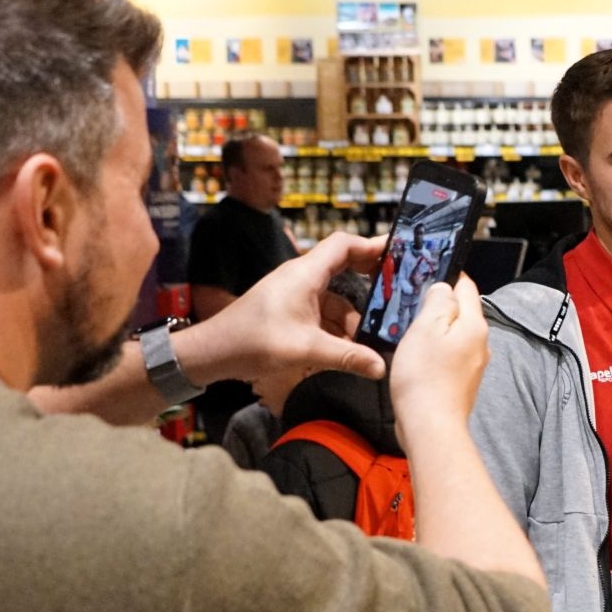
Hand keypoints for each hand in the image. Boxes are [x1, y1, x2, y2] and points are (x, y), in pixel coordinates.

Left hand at [178, 233, 389, 386]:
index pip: (344, 244)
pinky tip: (345, 349)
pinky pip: (321, 312)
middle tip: (395, 295)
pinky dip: (335, 327)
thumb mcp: (305, 350)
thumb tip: (380, 367)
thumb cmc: (252, 342)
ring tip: (368, 341)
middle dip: (369, 282)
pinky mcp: (289, 310)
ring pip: (335, 297)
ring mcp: (294, 293)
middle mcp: (300, 277)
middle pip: (344, 267)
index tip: (398, 254)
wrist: (213, 353)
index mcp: (304, 274)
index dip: (372, 246)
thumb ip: (347, 357)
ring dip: (351, 317)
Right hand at [390, 276, 489, 430]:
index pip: (466, 287)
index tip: (426, 275)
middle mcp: (481, 343)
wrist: (430, 426)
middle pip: (461, 312)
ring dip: (436, 331)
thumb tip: (445, 288)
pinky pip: (450, 356)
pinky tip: (418, 358)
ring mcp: (474, 365)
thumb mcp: (426, 327)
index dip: (447, 276)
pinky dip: (435, 352)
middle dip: (439, 305)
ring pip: (454, 335)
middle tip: (411, 305)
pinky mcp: (462, 382)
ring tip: (411, 332)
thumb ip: (438, 302)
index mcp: (475, 324)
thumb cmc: (425, 377)